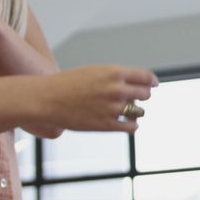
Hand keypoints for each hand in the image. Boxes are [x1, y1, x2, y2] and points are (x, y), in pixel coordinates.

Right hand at [37, 65, 157, 132]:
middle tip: (136, 98)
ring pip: (139, 111)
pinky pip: (131, 127)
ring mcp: (112, 108)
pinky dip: (132, 125)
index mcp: (114, 73)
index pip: (145, 77)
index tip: (153, 84)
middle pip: (145, 94)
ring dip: (136, 111)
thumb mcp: (94, 72)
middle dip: (143, 95)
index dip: (151, 81)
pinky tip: (128, 123)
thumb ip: (115, 77)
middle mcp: (116, 90)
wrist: (46, 99)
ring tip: (128, 110)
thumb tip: (135, 85)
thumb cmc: (68, 84)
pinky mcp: (106, 125)